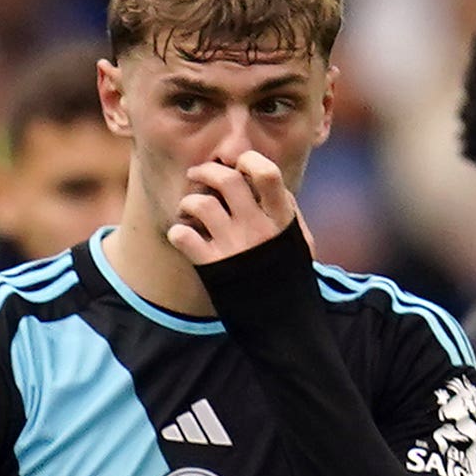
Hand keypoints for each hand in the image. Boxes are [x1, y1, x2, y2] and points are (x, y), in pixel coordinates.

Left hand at [166, 150, 297, 267]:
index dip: (248, 160)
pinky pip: (183, 236)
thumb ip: (286, 210)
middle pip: (228, 181)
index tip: (238, 163)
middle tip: (197, 173)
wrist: (279, 315)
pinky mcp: (211, 265)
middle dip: (207, 170)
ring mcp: (233, 246)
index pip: (267, 174)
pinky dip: (177, 231)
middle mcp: (257, 227)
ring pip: (202, 204)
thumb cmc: (286, 270)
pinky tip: (181, 234)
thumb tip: (270, 182)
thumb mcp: (298, 239)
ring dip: (189, 200)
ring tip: (188, 207)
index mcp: (281, 217)